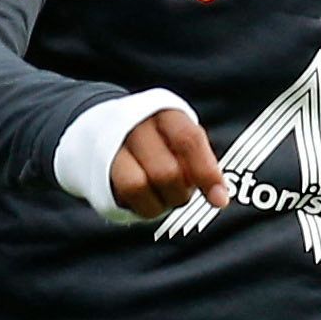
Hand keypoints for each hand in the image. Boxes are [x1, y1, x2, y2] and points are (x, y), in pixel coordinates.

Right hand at [108, 108, 229, 219]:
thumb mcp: (182, 140)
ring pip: (140, 184)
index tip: (220, 199)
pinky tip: (149, 201)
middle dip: (181, 193)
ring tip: (165, 198)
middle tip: (182, 193)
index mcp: (165, 113)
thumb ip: (200, 162)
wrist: (105, 129)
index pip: (189, 141)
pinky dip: (144, 206)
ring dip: (160, 201)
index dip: (207, 173)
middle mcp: (136, 124)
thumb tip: (220, 196)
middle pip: (166, 170)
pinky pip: (125, 195)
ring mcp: (114, 145)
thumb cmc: (159, 141)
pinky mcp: (100, 167)